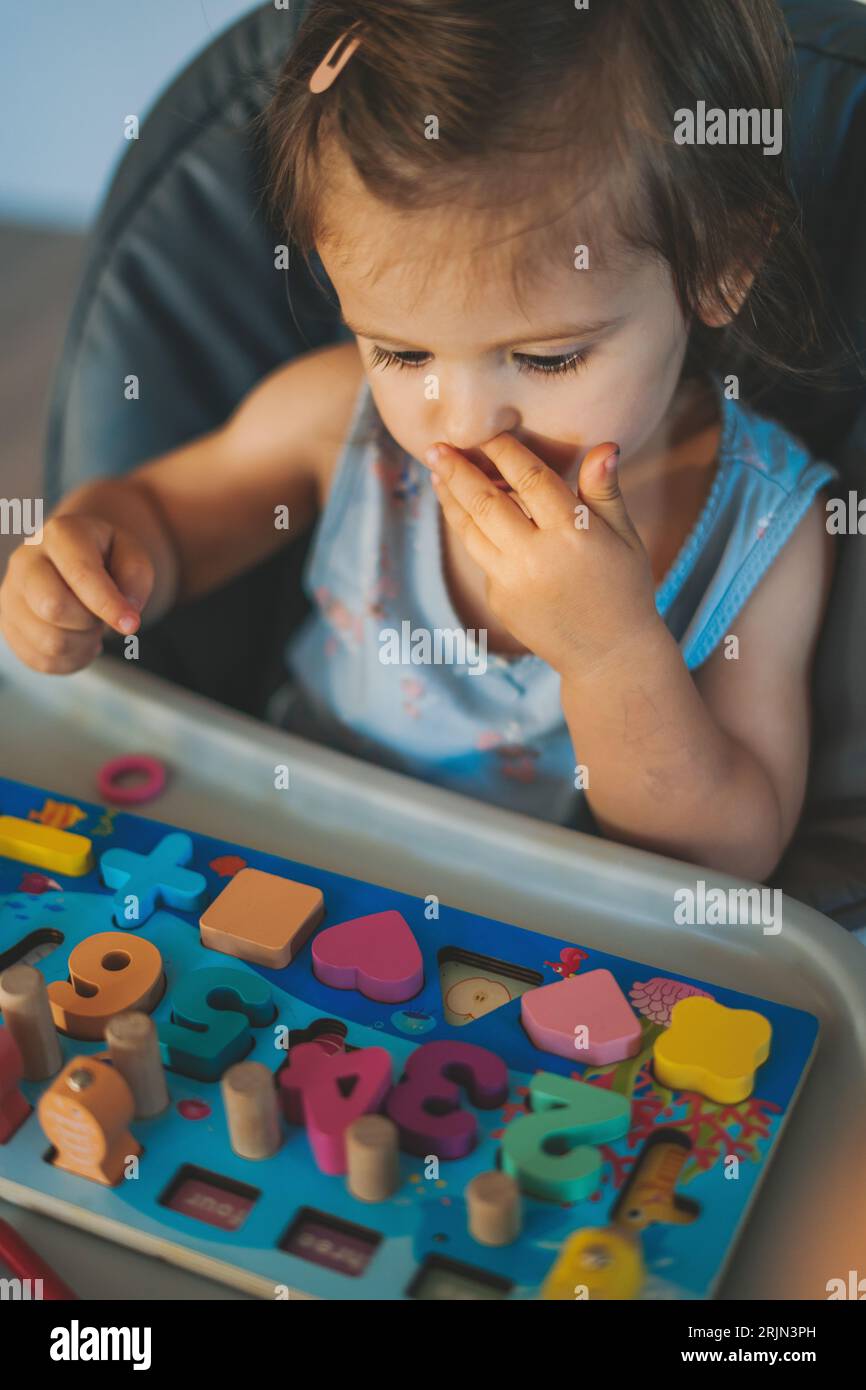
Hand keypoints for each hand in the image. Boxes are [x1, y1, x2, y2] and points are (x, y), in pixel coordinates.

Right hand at [0, 514, 152, 673]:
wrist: (75, 560)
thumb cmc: (107, 558)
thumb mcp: (132, 554)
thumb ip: (135, 578)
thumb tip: (125, 614)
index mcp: (60, 535)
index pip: (80, 574)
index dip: (108, 605)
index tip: (132, 625)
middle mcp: (25, 562)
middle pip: (53, 608)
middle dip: (90, 621)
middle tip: (101, 614)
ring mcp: (10, 595)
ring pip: (49, 642)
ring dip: (83, 644)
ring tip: (90, 625)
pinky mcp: (7, 626)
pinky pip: (42, 661)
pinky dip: (71, 660)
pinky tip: (78, 640)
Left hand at [422, 434, 657, 680]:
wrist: (608, 655)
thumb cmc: (623, 588)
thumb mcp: (625, 537)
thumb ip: (605, 492)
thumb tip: (605, 447)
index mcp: (573, 534)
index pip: (531, 479)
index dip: (505, 451)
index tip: (487, 432)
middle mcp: (537, 556)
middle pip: (486, 502)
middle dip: (457, 471)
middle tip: (435, 446)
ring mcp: (512, 581)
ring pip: (471, 531)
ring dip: (450, 500)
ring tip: (436, 474)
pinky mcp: (499, 600)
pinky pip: (481, 558)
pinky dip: (470, 532)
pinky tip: (462, 511)